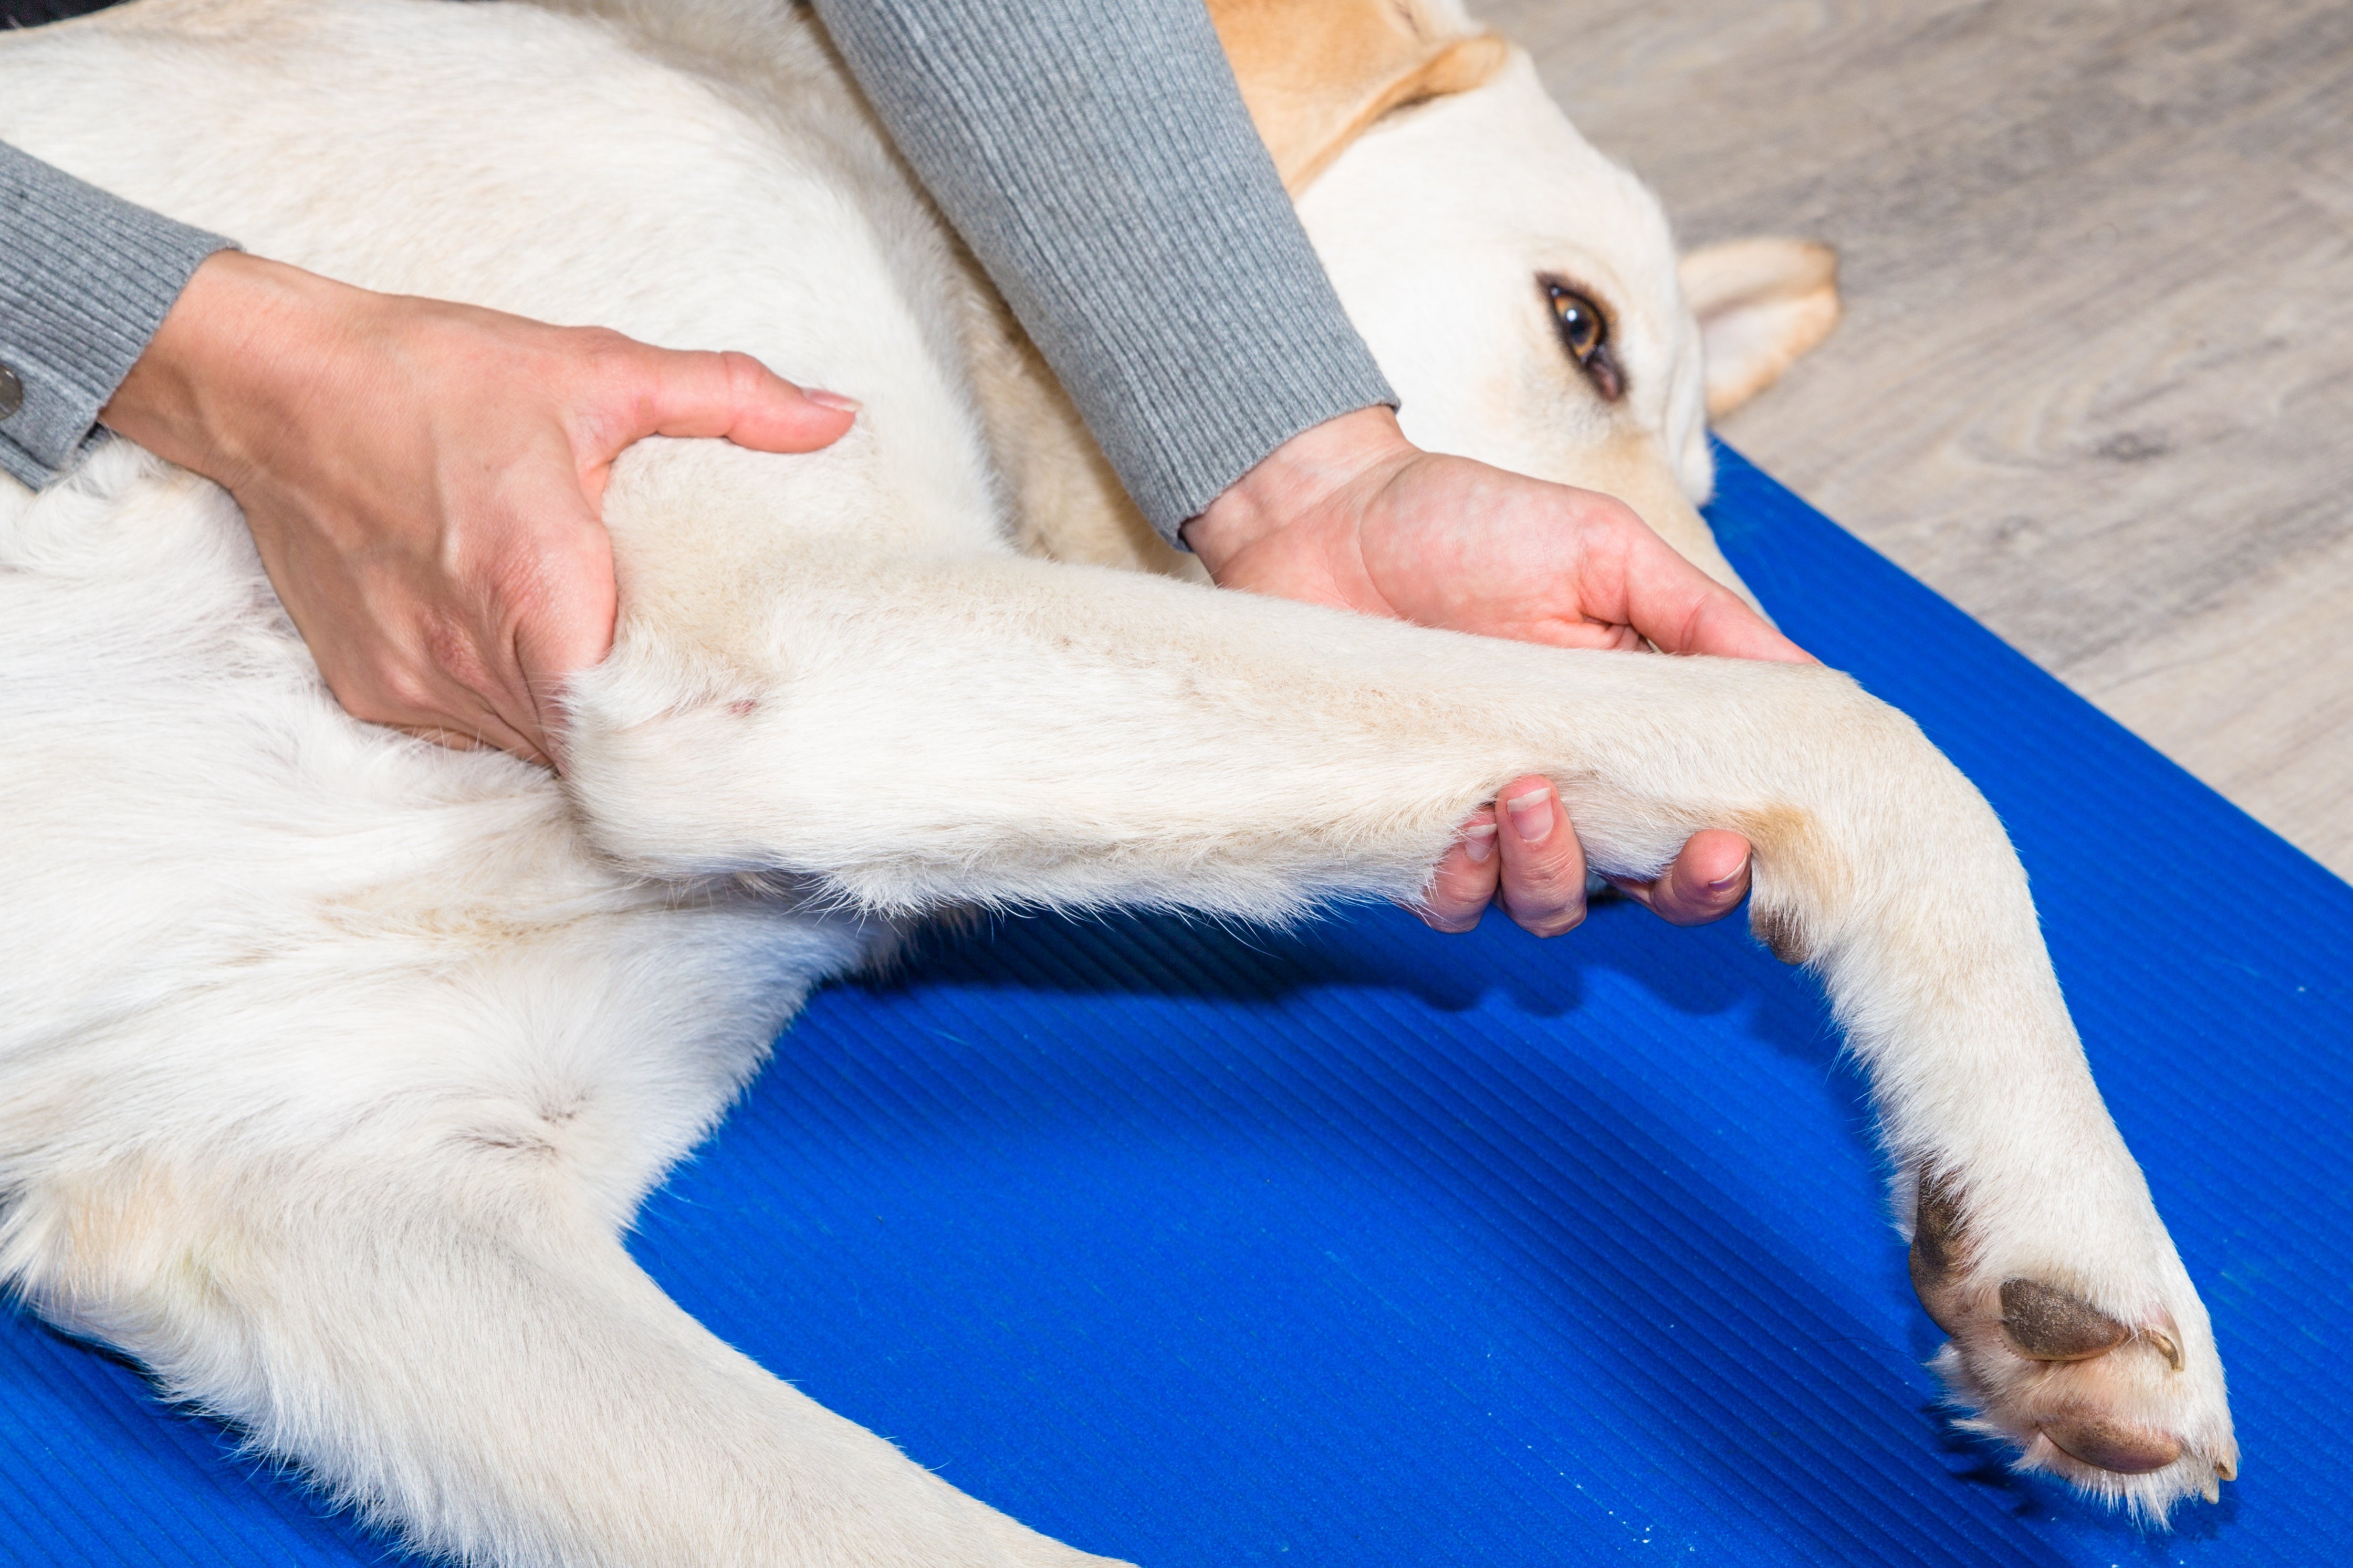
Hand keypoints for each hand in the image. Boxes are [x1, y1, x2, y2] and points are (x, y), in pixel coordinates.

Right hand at [101, 251, 858, 766]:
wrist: (271, 384)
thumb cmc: (430, 376)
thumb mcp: (595, 372)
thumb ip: (727, 398)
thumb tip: (836, 415)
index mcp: (537, 587)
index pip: (627, 726)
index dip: (689, 738)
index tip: (742, 729)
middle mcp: (468, 655)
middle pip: (585, 750)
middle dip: (645, 738)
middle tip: (711, 718)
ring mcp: (412, 682)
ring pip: (527, 749)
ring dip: (577, 726)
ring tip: (631, 691)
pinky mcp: (369, 688)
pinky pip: (464, 732)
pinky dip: (511, 711)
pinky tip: (538, 663)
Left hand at [1183, 406, 1812, 936]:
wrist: (1330, 514)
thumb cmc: (1470, 523)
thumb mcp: (1606, 551)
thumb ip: (1702, 621)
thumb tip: (1816, 682)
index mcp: (1636, 735)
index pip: (1708, 823)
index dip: (1740, 856)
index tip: (1751, 841)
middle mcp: (1574, 791)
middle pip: (1649, 891)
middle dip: (1682, 890)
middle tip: (1696, 852)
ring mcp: (1490, 819)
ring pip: (1550, 906)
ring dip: (1556, 871)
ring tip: (1530, 793)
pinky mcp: (1407, 834)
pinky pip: (1450, 904)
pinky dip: (1467, 884)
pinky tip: (1467, 826)